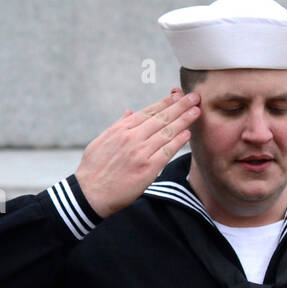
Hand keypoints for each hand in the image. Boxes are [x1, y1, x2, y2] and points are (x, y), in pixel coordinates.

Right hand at [75, 88, 200, 218]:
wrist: (90, 192)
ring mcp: (140, 152)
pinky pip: (167, 152)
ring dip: (183, 120)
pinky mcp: (147, 168)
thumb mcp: (102, 140)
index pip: (148, 112)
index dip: (165, 102)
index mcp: (121, 129)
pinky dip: (178, 142)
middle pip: (160, 118)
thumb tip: (129, 112)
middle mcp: (132, 137)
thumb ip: (119, 126)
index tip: (177, 95)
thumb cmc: (94, 169)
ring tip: (196, 110)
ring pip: (166, 132)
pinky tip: (188, 133)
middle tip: (194, 97)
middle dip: (179, 106)